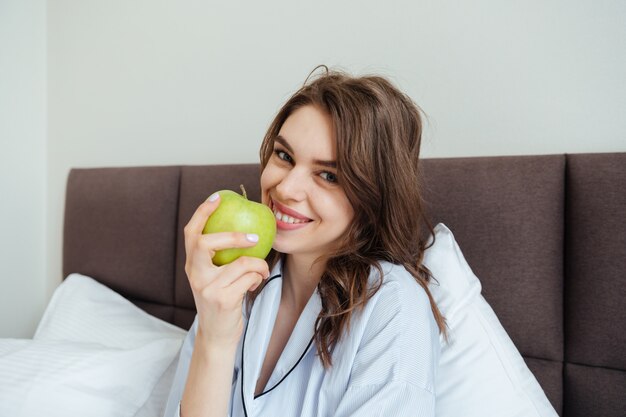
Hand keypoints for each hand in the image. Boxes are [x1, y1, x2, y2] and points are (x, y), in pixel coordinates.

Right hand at [183, 193, 269, 347]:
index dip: (202, 212)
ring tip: (260, 270)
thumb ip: (219, 259)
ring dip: (258, 265)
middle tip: (252, 237)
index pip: (191, 233)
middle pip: (206, 242)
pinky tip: (255, 283)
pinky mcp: (223, 299)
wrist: (217, 336)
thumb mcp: (213, 279)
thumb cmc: (222, 302)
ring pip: (241, 263)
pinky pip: (249, 278)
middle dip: (232, 236)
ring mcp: (208, 288)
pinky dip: (258, 278)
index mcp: (192, 266)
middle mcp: (195, 275)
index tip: (217, 197)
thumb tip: (244, 228)